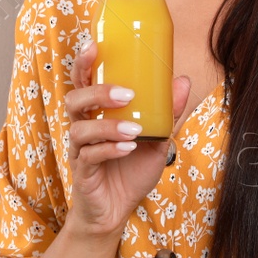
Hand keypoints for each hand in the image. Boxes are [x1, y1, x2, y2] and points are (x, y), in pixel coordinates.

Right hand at [61, 39, 190, 242]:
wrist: (118, 211)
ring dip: (108, 126)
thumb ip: (168, 113)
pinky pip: (89, 156)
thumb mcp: (157, 140)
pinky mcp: (82, 172)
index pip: (83, 82)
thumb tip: (182, 80)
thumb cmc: (131, 171)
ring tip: (135, 130)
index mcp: (96, 113)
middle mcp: (83, 127)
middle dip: (98, 92)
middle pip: (74, 99)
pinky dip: (109, 149)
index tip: (94, 46)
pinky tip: (128, 148)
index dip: (83, 63)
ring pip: (80, 128)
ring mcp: (79, 150)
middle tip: (127, 93)